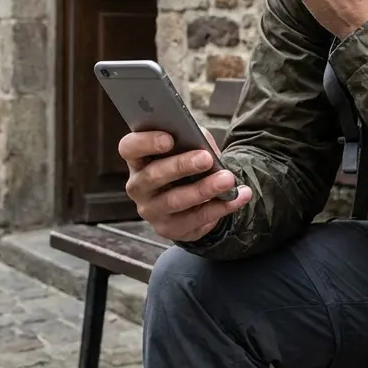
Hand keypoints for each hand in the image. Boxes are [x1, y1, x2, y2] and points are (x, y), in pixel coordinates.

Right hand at [119, 128, 252, 242]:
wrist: (191, 199)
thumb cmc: (185, 164)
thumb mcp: (186, 147)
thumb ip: (191, 140)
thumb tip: (202, 141)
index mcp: (138, 159)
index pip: (129, 148)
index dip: (145, 142)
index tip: (169, 138)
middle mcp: (138, 186)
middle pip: (153, 175)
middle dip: (181, 166)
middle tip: (206, 158)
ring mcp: (151, 210)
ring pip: (174, 201)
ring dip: (203, 189)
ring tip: (227, 179)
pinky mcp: (168, 229)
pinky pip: (195, 220)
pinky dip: (220, 207)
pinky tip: (237, 197)